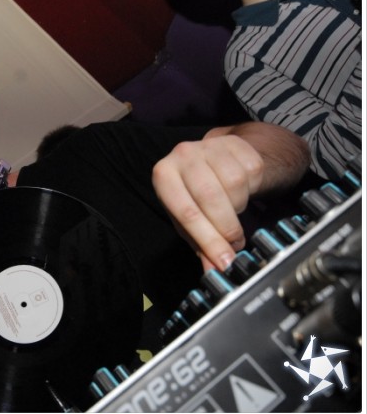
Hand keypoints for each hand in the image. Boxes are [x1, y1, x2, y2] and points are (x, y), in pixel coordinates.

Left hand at [152, 134, 263, 270]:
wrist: (217, 157)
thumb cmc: (195, 192)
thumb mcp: (189, 218)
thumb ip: (200, 244)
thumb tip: (213, 270)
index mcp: (164, 175)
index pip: (186, 212)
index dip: (208, 240)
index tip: (223, 261)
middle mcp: (182, 155)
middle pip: (210, 198)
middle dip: (226, 228)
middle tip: (234, 245)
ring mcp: (209, 147)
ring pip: (234, 185)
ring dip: (237, 207)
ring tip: (231, 212)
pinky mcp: (235, 144)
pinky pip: (250, 173)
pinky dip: (250, 190)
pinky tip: (240, 191)